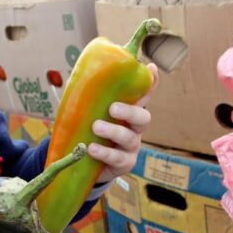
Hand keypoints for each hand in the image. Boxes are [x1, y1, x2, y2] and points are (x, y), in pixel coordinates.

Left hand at [88, 63, 157, 182]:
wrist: (83, 163)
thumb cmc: (88, 131)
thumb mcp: (88, 112)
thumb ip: (88, 97)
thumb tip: (82, 75)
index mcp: (127, 110)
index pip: (143, 94)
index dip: (151, 82)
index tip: (151, 68)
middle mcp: (134, 128)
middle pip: (143, 117)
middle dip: (130, 111)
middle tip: (112, 108)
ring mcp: (131, 147)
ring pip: (130, 138)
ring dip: (113, 131)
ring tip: (96, 127)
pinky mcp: (124, 164)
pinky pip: (119, 158)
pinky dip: (105, 153)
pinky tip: (92, 149)